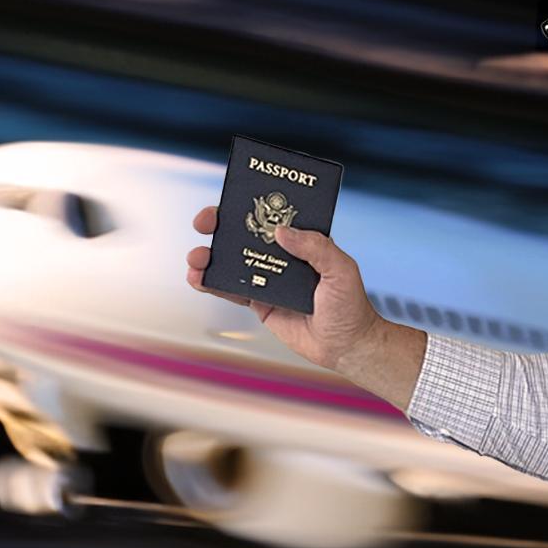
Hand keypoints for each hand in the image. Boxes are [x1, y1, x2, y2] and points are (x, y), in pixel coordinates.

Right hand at [185, 206, 379, 374]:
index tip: (231, 201)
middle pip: (245, 234)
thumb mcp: (341, 270)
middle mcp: (283, 257)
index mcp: (304, 242)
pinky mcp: (259, 302)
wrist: (345, 347)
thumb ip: (317, 247)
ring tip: (196, 258)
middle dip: (219, 225)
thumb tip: (283, 231)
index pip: (273, 216)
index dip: (249, 205)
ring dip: (209, 255)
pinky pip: (231, 289)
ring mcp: (269, 278)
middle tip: (204, 223)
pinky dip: (212, 283)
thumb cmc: (351, 307)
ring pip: (232, 261)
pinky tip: (199, 279)